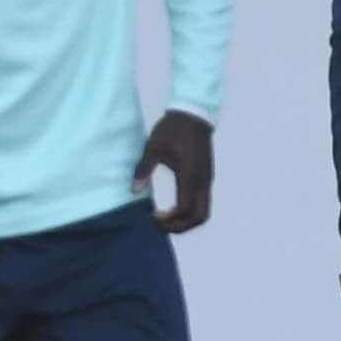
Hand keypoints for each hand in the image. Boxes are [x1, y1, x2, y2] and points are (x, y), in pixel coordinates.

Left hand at [136, 112, 216, 235]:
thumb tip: (133, 191)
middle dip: (181, 227)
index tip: (152, 218)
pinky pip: (203, 202)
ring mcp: (207, 180)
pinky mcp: (207, 177)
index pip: (185, 210)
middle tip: (161, 225)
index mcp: (189, 175)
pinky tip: (174, 207)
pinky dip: (191, 211)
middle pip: (199, 218)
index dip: (169, 221)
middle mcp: (202, 181)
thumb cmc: (172, 129)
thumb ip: (143, 170)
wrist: (194, 113)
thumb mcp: (153, 148)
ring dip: (187, 221)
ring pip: (204, 212)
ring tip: (167, 219)